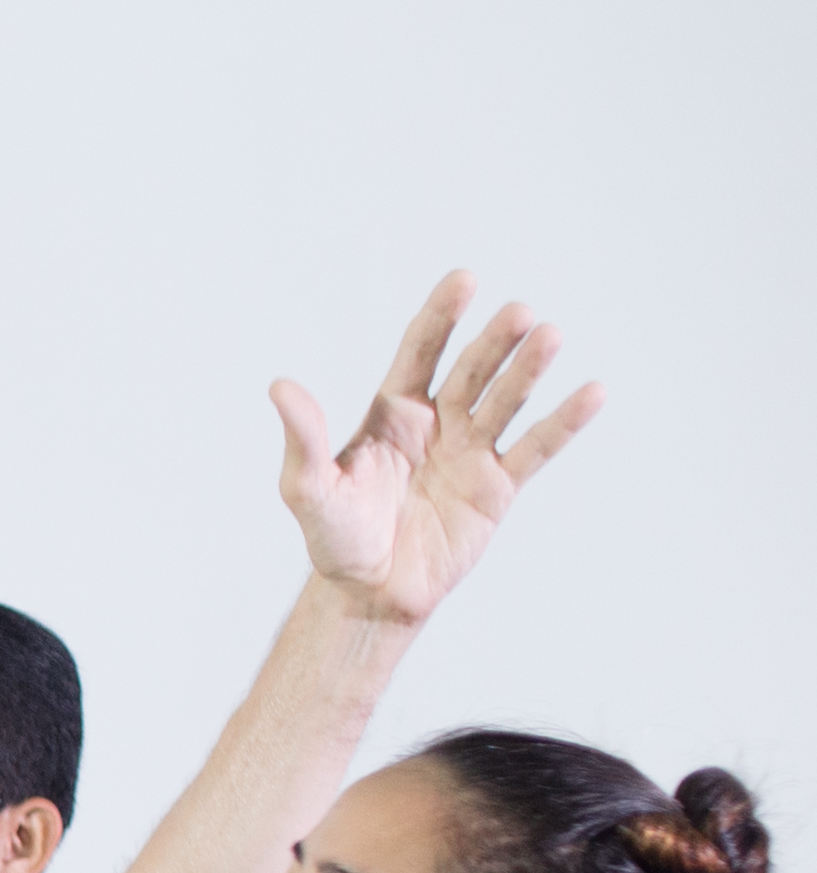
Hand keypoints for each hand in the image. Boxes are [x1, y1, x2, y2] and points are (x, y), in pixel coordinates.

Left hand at [276, 270, 600, 631]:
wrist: (369, 593)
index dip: (442, 316)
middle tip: (518, 313)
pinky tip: (593, 392)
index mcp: (393, 413)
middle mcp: (438, 422)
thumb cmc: (335, 537)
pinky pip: (537, 448)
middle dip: (493, 342)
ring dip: (528, 369)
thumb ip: (302, 439)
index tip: (465, 279)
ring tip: (551, 335)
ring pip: (506, 400)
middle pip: (470, 371)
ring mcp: (471, 451)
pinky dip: (564, 422)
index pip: (421, 352)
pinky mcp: (498, 486)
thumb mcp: (308, 489)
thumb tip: (280, 386)